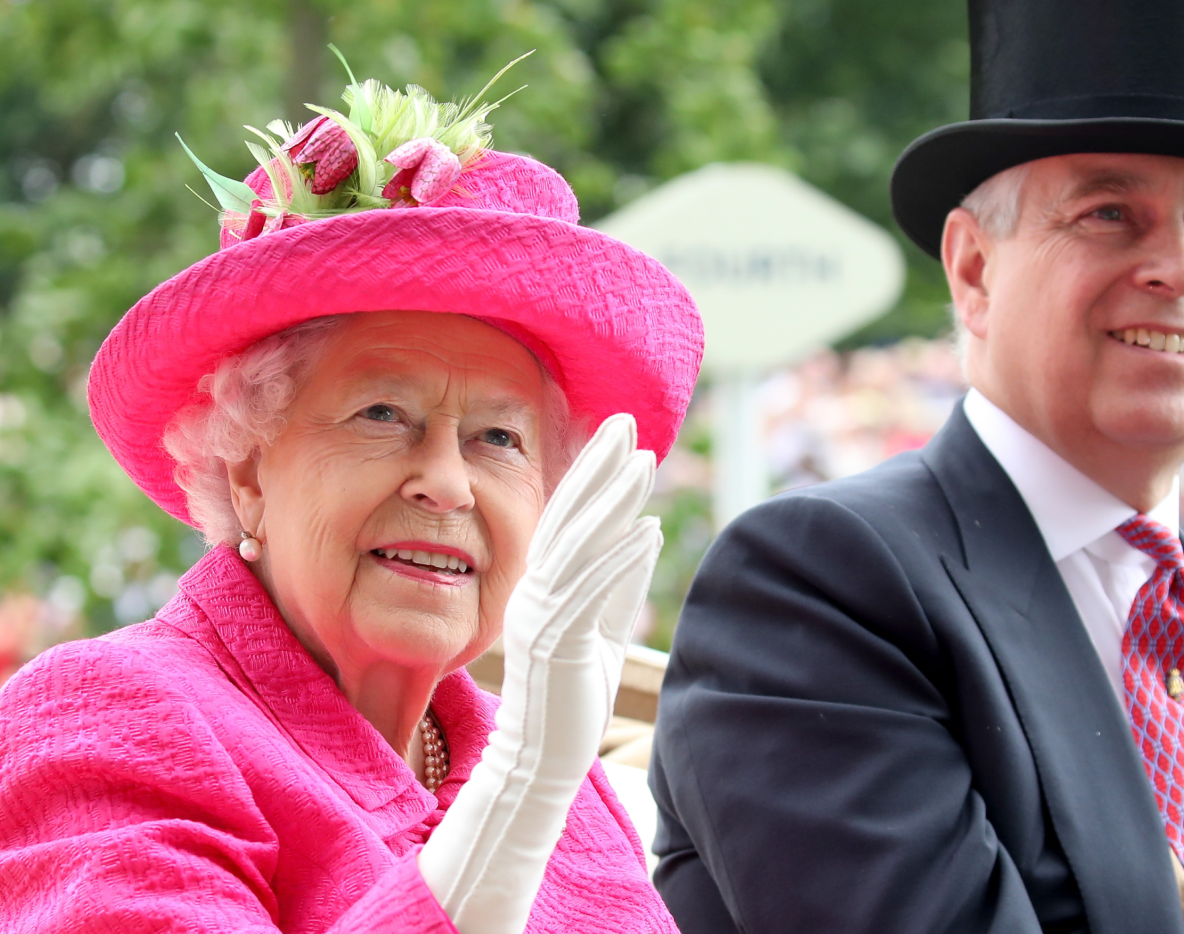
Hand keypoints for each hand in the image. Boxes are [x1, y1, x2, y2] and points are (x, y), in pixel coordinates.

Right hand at [418, 413, 660, 933]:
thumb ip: (619, 585)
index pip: (569, 518)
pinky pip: (589, 592)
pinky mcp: (556, 643)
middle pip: (568, 516)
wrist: (539, 762)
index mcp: (542, 587)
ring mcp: (540, 616)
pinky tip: (649, 530)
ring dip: (612, 501)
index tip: (619, 435)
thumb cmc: (570, 702)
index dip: (593, 474)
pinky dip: (618, 558)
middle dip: (598, 466)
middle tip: (626, 421)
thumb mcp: (601, 633)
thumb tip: (647, 533)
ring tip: (644, 461)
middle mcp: (535, 592)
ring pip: (577, 544)